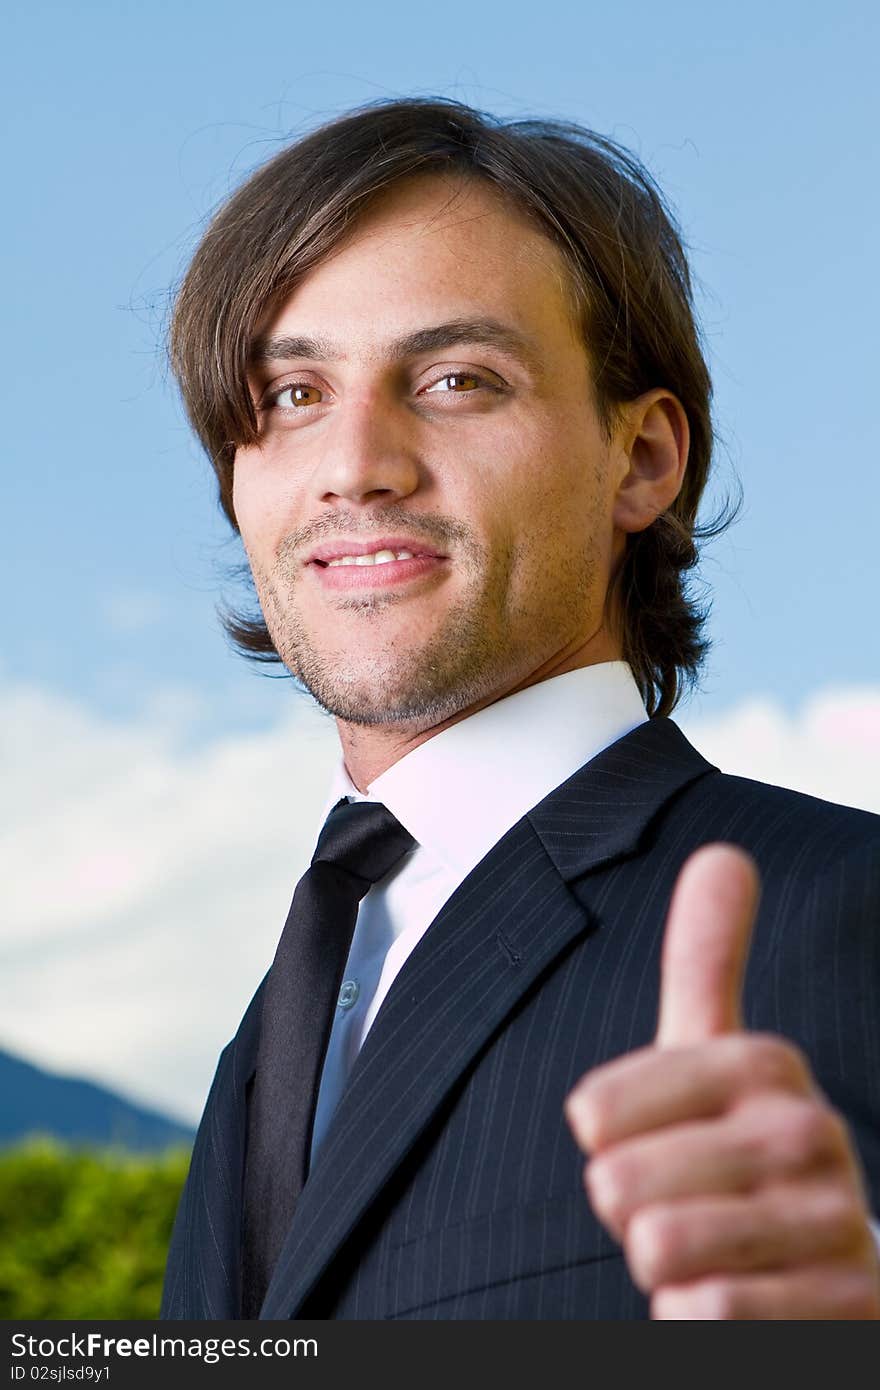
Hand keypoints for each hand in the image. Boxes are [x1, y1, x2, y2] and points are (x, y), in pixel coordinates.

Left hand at [564, 843, 879, 1317]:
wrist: (819, 1276)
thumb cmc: (736, 1159)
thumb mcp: (712, 1057)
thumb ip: (707, 961)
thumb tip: (725, 851)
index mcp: (763, 1062)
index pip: (596, 1111)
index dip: (605, 1145)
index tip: (658, 1144)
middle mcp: (808, 1131)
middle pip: (619, 1184)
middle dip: (629, 1213)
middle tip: (681, 1208)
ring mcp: (832, 1222)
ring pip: (660, 1247)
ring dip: (660, 1267)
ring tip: (705, 1255)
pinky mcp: (846, 1306)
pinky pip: (706, 1313)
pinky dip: (694, 1320)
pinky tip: (733, 1304)